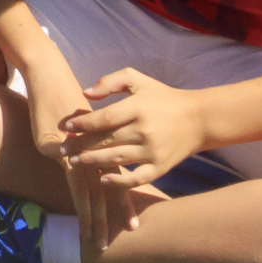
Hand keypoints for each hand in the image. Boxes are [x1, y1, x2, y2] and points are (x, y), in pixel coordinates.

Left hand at [53, 70, 220, 200]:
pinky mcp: (161, 167)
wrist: (198, 118)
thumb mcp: (138, 80)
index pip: (104, 118)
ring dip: (92, 162)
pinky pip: (137, 178)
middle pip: (106, 141)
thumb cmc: (163, 97)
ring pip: (116, 159)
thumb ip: (111, 82)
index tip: (67, 126)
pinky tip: (103, 180)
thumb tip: (86, 93)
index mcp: (138, 107)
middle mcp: (145, 130)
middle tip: (63, 149)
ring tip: (74, 162)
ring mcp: (153, 151)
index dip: (83, 123)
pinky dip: (120, 182)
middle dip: (81, 145)